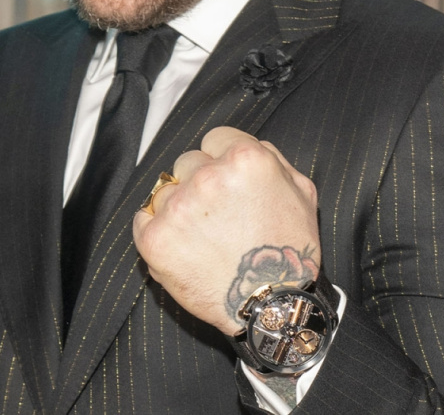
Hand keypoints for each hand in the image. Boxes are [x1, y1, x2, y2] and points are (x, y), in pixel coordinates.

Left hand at [132, 127, 319, 335]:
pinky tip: (179, 246)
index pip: (214, 138)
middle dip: (200, 183)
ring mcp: (179, 207)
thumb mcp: (302, 193)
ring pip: (165, 191)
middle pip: (187, 162)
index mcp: (244, 159)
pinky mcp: (156, 238)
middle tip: (217, 216)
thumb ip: (274, 159)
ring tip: (202, 238)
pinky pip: (141, 219)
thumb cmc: (289, 251)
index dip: (221, 160)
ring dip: (179, 209)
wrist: (272, 306)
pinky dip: (156, 230)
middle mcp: (208, 177)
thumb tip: (248, 146)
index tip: (226, 183)